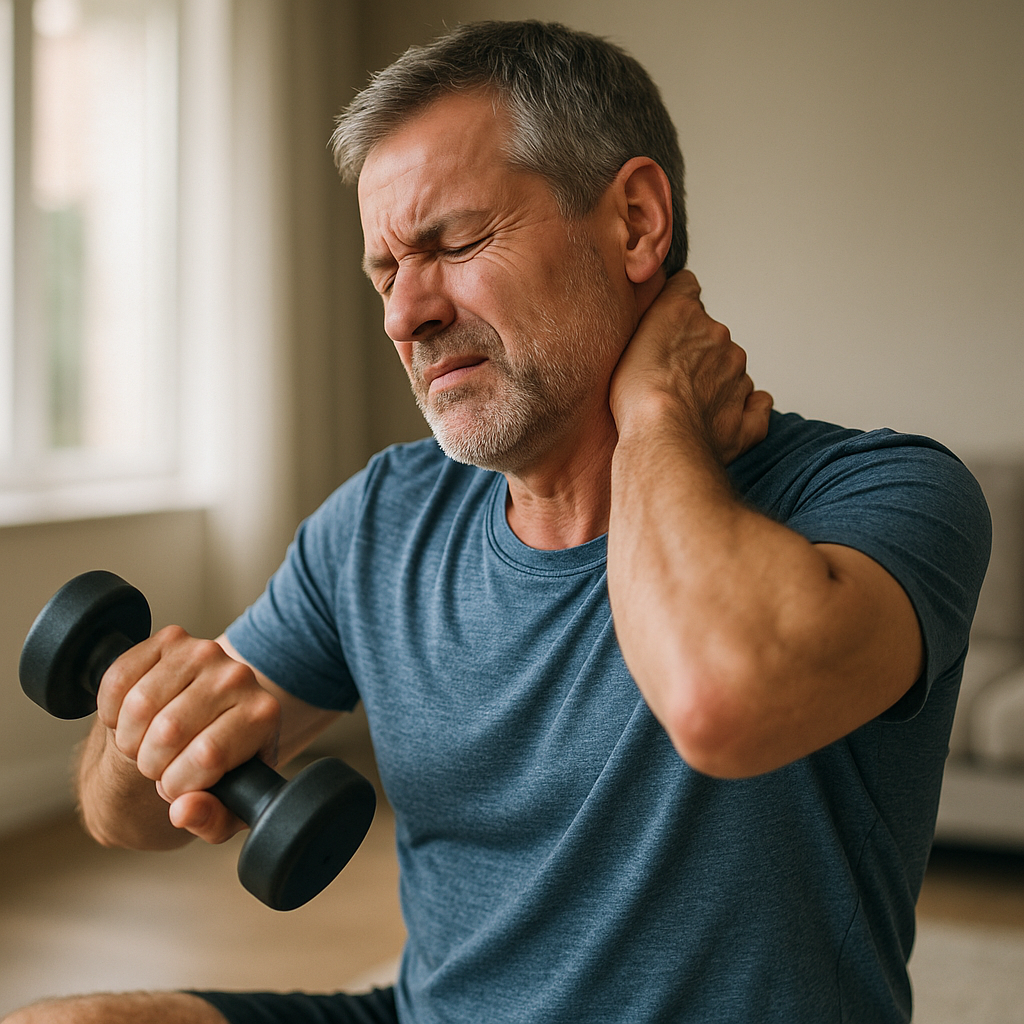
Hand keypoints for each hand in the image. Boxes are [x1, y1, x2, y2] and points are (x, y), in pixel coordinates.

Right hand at [95, 627, 281, 843]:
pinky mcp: (170, 640)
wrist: (210, 720)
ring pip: (138, 705)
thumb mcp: (226, 806)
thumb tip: (185, 810)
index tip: (182, 785)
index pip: (206, 755)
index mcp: (262, 715)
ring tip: (148, 744)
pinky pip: (118, 679)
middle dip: (153, 764)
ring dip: (130, 739)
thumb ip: (211, 820)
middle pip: (168, 731)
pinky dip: (113, 711)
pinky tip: (133, 719)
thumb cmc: (221, 767)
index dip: (180, 782)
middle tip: (162, 765)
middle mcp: (238, 675)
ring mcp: (204, 651)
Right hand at [610, 270, 772, 463]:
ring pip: (731, 371)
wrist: (663, 438)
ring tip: (685, 407)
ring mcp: (738, 379)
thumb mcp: (626, 338)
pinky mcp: (746, 419)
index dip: (675, 307)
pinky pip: (756, 407)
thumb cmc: (638, 395)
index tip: (665, 325)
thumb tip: (662, 306)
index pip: (687, 289)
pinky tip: (721, 419)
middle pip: (710, 336)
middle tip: (668, 378)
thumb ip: (648, 317)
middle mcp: (720, 339)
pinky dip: (745, 410)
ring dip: (714, 383)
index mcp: (688, 316)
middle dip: (694, 353)